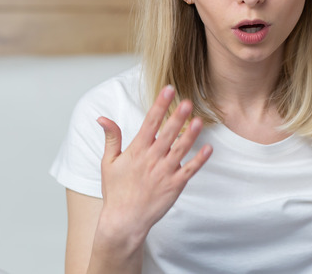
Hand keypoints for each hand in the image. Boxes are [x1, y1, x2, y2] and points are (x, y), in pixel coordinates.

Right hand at [96, 85, 212, 245]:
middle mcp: (152, 159)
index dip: (159, 105)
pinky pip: (190, 170)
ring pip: (181, 150)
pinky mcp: (174, 186)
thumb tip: (103, 118)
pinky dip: (200, 160)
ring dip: (190, 135)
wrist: (124, 221)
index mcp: (136, 151)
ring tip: (198, 120)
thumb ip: (111, 138)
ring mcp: (164, 173)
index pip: (149, 123)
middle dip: (177, 116)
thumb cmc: (116, 191)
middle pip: (167, 134)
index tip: (168, 90)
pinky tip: (208, 148)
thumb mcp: (108, 162)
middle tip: (187, 101)